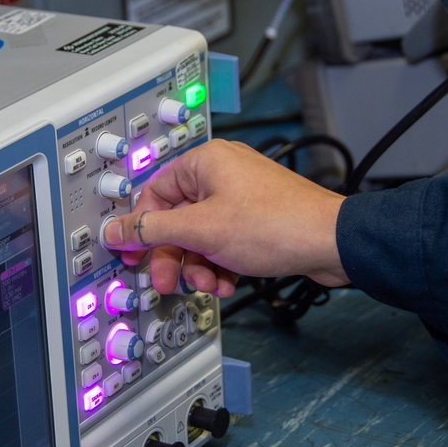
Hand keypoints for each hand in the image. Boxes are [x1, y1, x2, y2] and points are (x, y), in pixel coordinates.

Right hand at [102, 139, 348, 296]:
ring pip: (200, 236)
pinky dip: (220, 265)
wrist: (331, 243)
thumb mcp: (201, 230)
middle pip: (177, 219)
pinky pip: (223, 243)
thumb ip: (152, 231)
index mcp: (205, 163)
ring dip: (198, 266)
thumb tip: (116, 230)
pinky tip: (227, 282)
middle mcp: (222, 175)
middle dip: (173, 256)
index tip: (131, 253)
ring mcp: (241, 198)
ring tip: (209, 283)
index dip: (140, 227)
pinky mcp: (256, 221)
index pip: (154, 193)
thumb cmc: (276, 225)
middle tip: (167, 280)